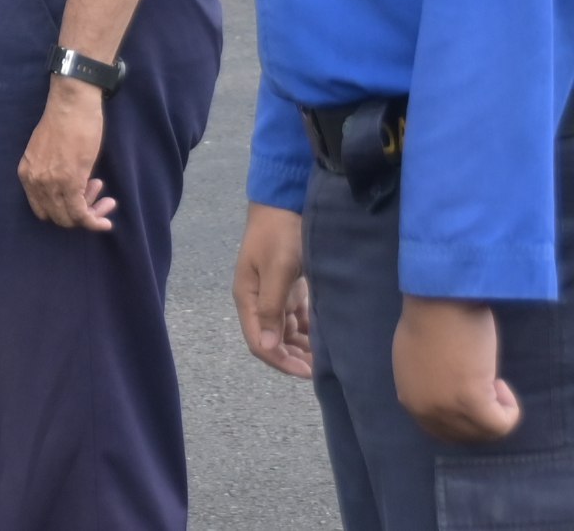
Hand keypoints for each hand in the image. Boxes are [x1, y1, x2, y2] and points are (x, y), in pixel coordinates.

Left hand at [18, 78, 115, 231]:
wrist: (73, 102)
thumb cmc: (66, 119)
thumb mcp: (50, 151)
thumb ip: (53, 172)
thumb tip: (72, 190)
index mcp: (27, 173)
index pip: (42, 210)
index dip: (64, 210)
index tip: (82, 197)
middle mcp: (35, 182)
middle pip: (56, 217)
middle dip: (79, 214)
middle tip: (99, 198)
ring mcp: (51, 184)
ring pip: (70, 218)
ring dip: (91, 215)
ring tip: (107, 201)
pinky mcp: (71, 181)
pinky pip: (81, 214)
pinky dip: (94, 221)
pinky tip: (106, 221)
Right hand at [234, 204, 313, 376]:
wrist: (285, 201)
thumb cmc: (280, 234)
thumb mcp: (277, 270)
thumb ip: (271, 308)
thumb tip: (266, 347)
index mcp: (247, 298)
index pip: (259, 342)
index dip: (280, 361)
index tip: (306, 372)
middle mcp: (257, 300)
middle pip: (272, 340)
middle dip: (293, 358)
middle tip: (320, 369)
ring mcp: (272, 294)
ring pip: (286, 331)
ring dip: (302, 347)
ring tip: (326, 357)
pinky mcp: (288, 287)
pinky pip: (297, 317)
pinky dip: (308, 330)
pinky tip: (325, 337)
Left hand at [393, 295, 521, 442]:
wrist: (440, 295)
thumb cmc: (431, 314)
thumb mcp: (417, 356)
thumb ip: (427, 380)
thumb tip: (448, 392)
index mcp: (409, 397)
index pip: (440, 430)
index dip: (464, 416)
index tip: (474, 389)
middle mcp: (423, 409)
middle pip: (463, 435)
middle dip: (482, 416)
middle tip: (487, 384)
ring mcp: (446, 408)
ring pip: (484, 433)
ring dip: (496, 410)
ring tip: (493, 379)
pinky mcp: (470, 401)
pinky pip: (500, 425)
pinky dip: (509, 409)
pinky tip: (500, 382)